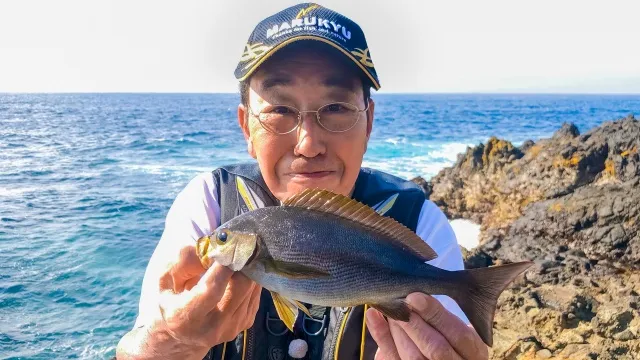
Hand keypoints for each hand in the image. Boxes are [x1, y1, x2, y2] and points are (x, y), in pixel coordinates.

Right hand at [156, 244, 261, 348]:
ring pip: (252, 286)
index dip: (223, 263)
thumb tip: (211, 249)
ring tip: (235, 256)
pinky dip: (249, 278)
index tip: (228, 243)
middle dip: (240, 261)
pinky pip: (256, 292)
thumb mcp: (165, 280)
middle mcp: (212, 327)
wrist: (181, 336)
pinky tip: (238, 272)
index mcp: (184, 317)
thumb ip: (183, 262)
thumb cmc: (171, 301)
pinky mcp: (246, 323)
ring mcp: (232, 327)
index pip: (212, 288)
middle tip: (236, 245)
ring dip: (246, 267)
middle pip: (241, 285)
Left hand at [366, 293, 487, 359]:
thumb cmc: (450, 333)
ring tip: (389, 306)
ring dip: (397, 329)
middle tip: (400, 301)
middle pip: (436, 348)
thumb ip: (446, 312)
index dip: (436, 315)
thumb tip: (420, 290)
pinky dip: (381, 337)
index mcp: (474, 350)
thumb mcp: (460, 323)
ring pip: (414, 357)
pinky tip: (374, 316)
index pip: (458, 334)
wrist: (444, 356)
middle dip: (414, 323)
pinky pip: (393, 359)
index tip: (416, 296)